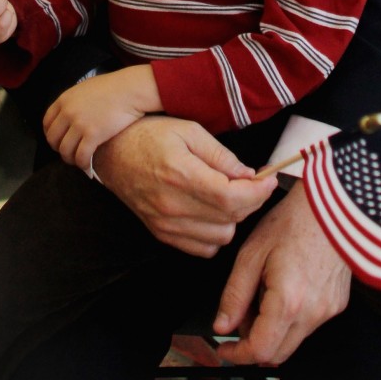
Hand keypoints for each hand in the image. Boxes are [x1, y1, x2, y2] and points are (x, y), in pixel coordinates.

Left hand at [43, 65, 161, 170]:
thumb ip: (74, 102)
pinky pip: (81, 157)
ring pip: (65, 151)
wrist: (130, 89)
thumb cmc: (112, 87)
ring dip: (71, 159)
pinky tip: (89, 167)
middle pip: (53, 139)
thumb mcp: (85, 88)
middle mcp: (68, 112)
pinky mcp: (93, 135)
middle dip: (60, 149)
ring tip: (80, 161)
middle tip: (70, 152)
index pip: (47, 123)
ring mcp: (80, 124)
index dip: (51, 135)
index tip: (59, 141)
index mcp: (64, 100)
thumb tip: (70, 115)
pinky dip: (83, 165)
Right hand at [93, 116, 276, 256]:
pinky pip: (202, 248)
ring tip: (228, 196)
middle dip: (250, 201)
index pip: (232, 198)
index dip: (258, 192)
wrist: (111, 151)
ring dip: (232, 219)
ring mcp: (166, 224)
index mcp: (181, 174)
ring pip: (221, 237)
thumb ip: (220, 155)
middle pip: (230, 219)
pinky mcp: (161, 234)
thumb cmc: (149, 134)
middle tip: (251, 183)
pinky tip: (212, 212)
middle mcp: (173, 205)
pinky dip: (214, 234)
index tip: (268, 180)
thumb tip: (248, 175)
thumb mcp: (189, 130)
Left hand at [213, 180, 350, 364]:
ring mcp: (327, 311)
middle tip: (239, 315)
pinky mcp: (337, 304)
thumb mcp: (252, 253)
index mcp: (288, 302)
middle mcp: (312, 313)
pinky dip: (291, 317)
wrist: (334, 206)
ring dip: (272, 328)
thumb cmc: (294, 220)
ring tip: (263, 290)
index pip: (259, 350)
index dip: (237, 354)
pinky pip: (309, 324)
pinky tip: (285, 286)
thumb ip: (235, 294)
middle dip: (253, 342)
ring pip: (293, 340)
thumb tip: (222, 324)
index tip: (225, 347)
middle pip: (277, 354)